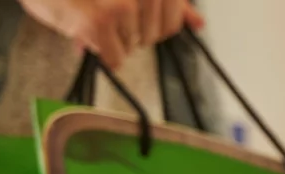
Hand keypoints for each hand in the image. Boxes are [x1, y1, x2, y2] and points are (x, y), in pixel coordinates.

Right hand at [19, 0, 204, 68]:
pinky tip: (87, 34)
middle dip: (133, 34)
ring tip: (94, 19)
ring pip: (133, 46)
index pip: (172, 24)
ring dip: (114, 40)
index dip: (155, 28)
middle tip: (109, 18)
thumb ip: (170, 4)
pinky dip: (102, 54)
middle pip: (154, 36)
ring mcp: (121, 6)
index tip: (137, 21)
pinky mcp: (99, 22)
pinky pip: (115, 58)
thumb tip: (197, 24)